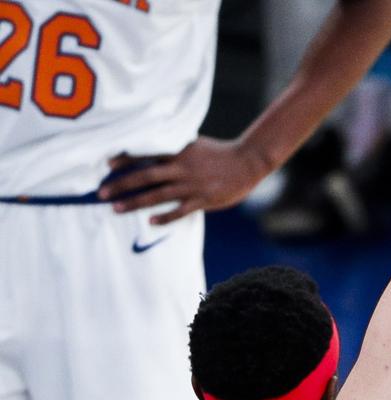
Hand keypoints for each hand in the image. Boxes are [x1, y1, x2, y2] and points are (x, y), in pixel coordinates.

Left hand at [100, 137, 271, 224]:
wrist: (248, 162)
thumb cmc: (220, 153)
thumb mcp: (195, 145)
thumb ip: (175, 149)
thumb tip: (153, 149)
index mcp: (179, 152)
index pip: (146, 154)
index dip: (126, 159)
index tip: (107, 164)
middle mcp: (182, 169)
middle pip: (145, 177)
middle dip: (121, 185)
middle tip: (102, 193)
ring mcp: (192, 185)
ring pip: (158, 195)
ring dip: (135, 202)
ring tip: (116, 209)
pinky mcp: (204, 200)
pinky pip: (180, 210)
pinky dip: (165, 216)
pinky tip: (151, 222)